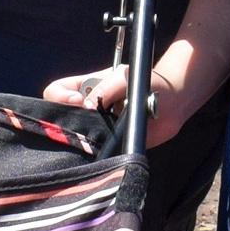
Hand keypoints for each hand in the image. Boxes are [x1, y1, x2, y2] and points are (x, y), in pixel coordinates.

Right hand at [42, 55, 189, 151]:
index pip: (55, 91)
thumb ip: (105, 88)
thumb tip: (87, 107)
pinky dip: (96, 153)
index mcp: (85, 88)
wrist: (174, 104)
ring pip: (74, 138)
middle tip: (87, 119)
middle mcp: (86, 108)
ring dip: (81, 137)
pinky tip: (105, 147)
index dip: (60, 96)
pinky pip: (94, 153)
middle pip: (58, 116)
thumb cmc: (149, 83)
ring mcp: (96, 128)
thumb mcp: (124, 77)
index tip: (79, 100)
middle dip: (65, 119)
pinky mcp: (109, 145)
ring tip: (98, 134)